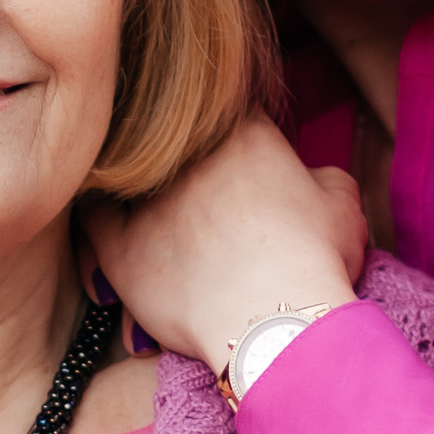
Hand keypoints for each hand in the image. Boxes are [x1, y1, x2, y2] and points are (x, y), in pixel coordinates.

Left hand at [81, 114, 363, 365]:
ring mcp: (144, 195)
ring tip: (157, 215)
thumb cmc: (315, 263)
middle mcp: (184, 153)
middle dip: (181, 160)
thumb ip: (321, 176)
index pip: (225, 110)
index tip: (233, 160)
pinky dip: (100, 221)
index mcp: (240, 130)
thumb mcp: (342, 205)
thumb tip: (310, 177)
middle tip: (198, 195)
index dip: (228, 135)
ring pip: (126, 175)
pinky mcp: (117, 242)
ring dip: (137, 187)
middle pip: (169, 141)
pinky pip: (91, 218)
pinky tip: (116, 233)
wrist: (276, 322)